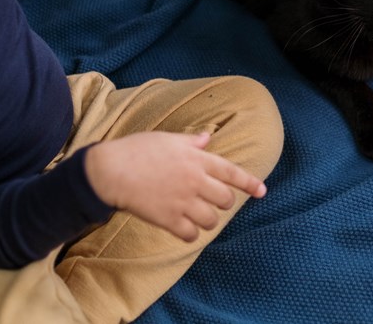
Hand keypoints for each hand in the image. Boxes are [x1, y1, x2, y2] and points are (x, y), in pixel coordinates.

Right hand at [85, 131, 266, 241]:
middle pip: (225, 199)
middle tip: (213, 202)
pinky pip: (191, 234)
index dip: (250, 183)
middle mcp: (195, 180)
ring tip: (198, 217)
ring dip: (208, 220)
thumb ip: (191, 141)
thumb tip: (207, 138)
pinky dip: (191, 234)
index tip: (262, 192)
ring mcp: (183, 201)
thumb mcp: (167, 139)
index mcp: (197, 158)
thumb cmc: (136, 150)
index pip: (232, 172)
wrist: (110, 171)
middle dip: (223, 202)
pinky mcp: (168, 219)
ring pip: (211, 220)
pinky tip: (184, 229)